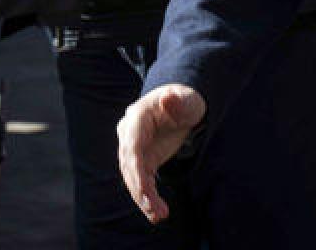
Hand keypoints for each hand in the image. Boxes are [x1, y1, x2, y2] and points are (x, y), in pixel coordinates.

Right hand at [117, 84, 205, 223]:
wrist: (182, 105)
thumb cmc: (186, 100)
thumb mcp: (187, 100)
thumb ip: (178, 101)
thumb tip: (169, 98)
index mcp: (137, 117)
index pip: (132, 146)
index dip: (137, 169)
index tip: (145, 189)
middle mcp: (128, 133)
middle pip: (130, 165)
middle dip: (141, 190)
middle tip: (157, 211)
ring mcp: (133, 147)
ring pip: (132, 177)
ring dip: (143, 198)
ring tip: (159, 216)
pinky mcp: (142, 159)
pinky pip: (141, 180)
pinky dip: (147, 196)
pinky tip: (157, 212)